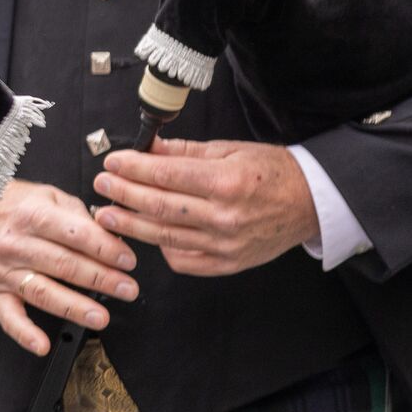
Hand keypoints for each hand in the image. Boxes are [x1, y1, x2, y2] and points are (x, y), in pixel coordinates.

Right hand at [0, 179, 137, 356]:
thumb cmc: (19, 206)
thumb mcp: (50, 196)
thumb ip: (79, 215)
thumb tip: (112, 237)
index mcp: (31, 215)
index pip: (73, 234)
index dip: (104, 248)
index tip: (127, 260)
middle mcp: (15, 243)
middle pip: (62, 264)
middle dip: (100, 278)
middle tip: (127, 289)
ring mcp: (4, 270)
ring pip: (42, 291)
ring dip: (73, 306)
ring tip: (100, 317)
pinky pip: (8, 316)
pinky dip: (24, 333)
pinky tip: (42, 345)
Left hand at [94, 138, 318, 275]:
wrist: (310, 203)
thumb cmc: (271, 173)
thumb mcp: (229, 149)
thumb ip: (184, 151)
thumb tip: (146, 147)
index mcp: (226, 181)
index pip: (166, 175)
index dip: (132, 168)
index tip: (112, 162)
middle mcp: (226, 216)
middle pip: (160, 206)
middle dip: (123, 194)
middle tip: (101, 184)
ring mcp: (226, 244)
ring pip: (165, 236)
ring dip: (130, 225)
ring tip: (107, 214)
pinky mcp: (228, 264)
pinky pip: (184, 260)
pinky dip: (161, 248)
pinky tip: (146, 235)